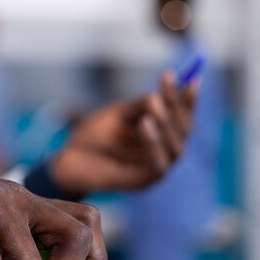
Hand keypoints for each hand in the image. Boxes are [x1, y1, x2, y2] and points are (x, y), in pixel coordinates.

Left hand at [51, 72, 198, 194]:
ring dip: (167, 124)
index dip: (189, 99)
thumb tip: (160, 96)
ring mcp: (154, 169)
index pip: (182, 117)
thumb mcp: (119, 113)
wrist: (68, 158)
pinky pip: (157, 165)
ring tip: (153, 103)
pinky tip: (145, 124)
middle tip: (162, 90)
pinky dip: (154, 144)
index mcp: (160, 134)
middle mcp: (162, 152)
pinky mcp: (141, 182)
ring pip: (175, 149)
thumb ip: (140, 106)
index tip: (191, 77)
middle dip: (177, 108)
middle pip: (184, 132)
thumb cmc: (93, 135)